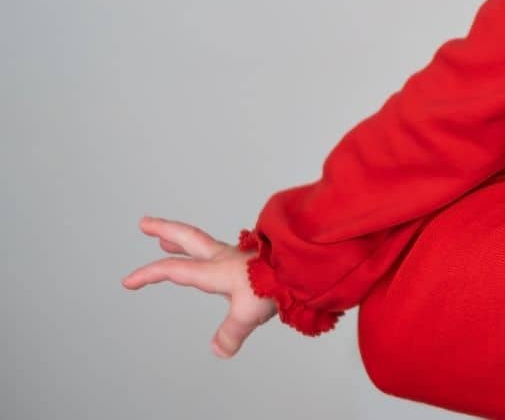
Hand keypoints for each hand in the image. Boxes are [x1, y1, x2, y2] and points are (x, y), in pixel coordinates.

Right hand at [122, 216, 276, 356]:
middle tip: (145, 222)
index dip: (149, 274)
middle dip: (165, 229)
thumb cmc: (279, 282)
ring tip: (168, 238)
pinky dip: (209, 250)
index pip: (174, 269)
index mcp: (215, 269)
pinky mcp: (254, 255)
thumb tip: (219, 350)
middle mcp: (224, 257)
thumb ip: (231, 331)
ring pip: (205, 242)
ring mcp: (240, 254)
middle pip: (189, 238)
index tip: (127, 281)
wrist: (306, 261)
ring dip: (184, 239)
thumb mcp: (248, 313)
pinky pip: (223, 250)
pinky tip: (215, 256)